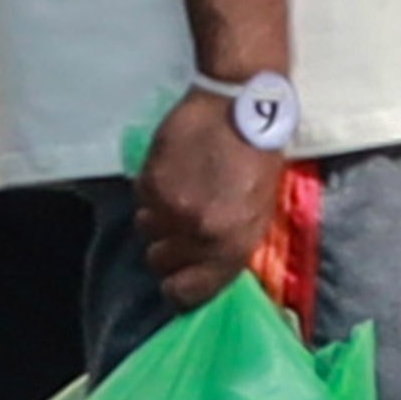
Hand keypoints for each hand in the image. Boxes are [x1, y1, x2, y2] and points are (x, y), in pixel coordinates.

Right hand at [133, 86, 289, 305]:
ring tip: (178, 190)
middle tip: (179, 226)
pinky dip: (151, 188)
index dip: (178, 291)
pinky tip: (173, 169)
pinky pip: (141, 199)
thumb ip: (232, 243)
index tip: (176, 282)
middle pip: (159, 262)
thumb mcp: (260, 209)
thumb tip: (205, 267)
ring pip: (145, 229)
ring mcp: (171, 208)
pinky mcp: (150, 182)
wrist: (239, 107)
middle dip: (167, 247)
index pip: (190, 292)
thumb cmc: (259, 158)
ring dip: (158, 216)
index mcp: (233, 245)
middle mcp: (199, 233)